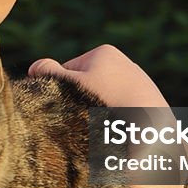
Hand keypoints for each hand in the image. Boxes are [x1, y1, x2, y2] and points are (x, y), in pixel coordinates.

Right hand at [28, 46, 178, 187]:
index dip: (62, 90)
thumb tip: (35, 67)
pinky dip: (120, 123)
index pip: (69, 71)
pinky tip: (120, 134)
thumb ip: (50, 73)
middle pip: (89, 86)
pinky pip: (125, 114)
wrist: (153, 129)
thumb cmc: (107, 103)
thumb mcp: (72, 85)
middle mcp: (125, 64)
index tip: (68, 105)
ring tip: (102, 130)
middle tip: (82, 121)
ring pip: (106, 101)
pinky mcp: (151, 105)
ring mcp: (140, 84)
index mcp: (104, 53)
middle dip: (83, 102)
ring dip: (100, 115)